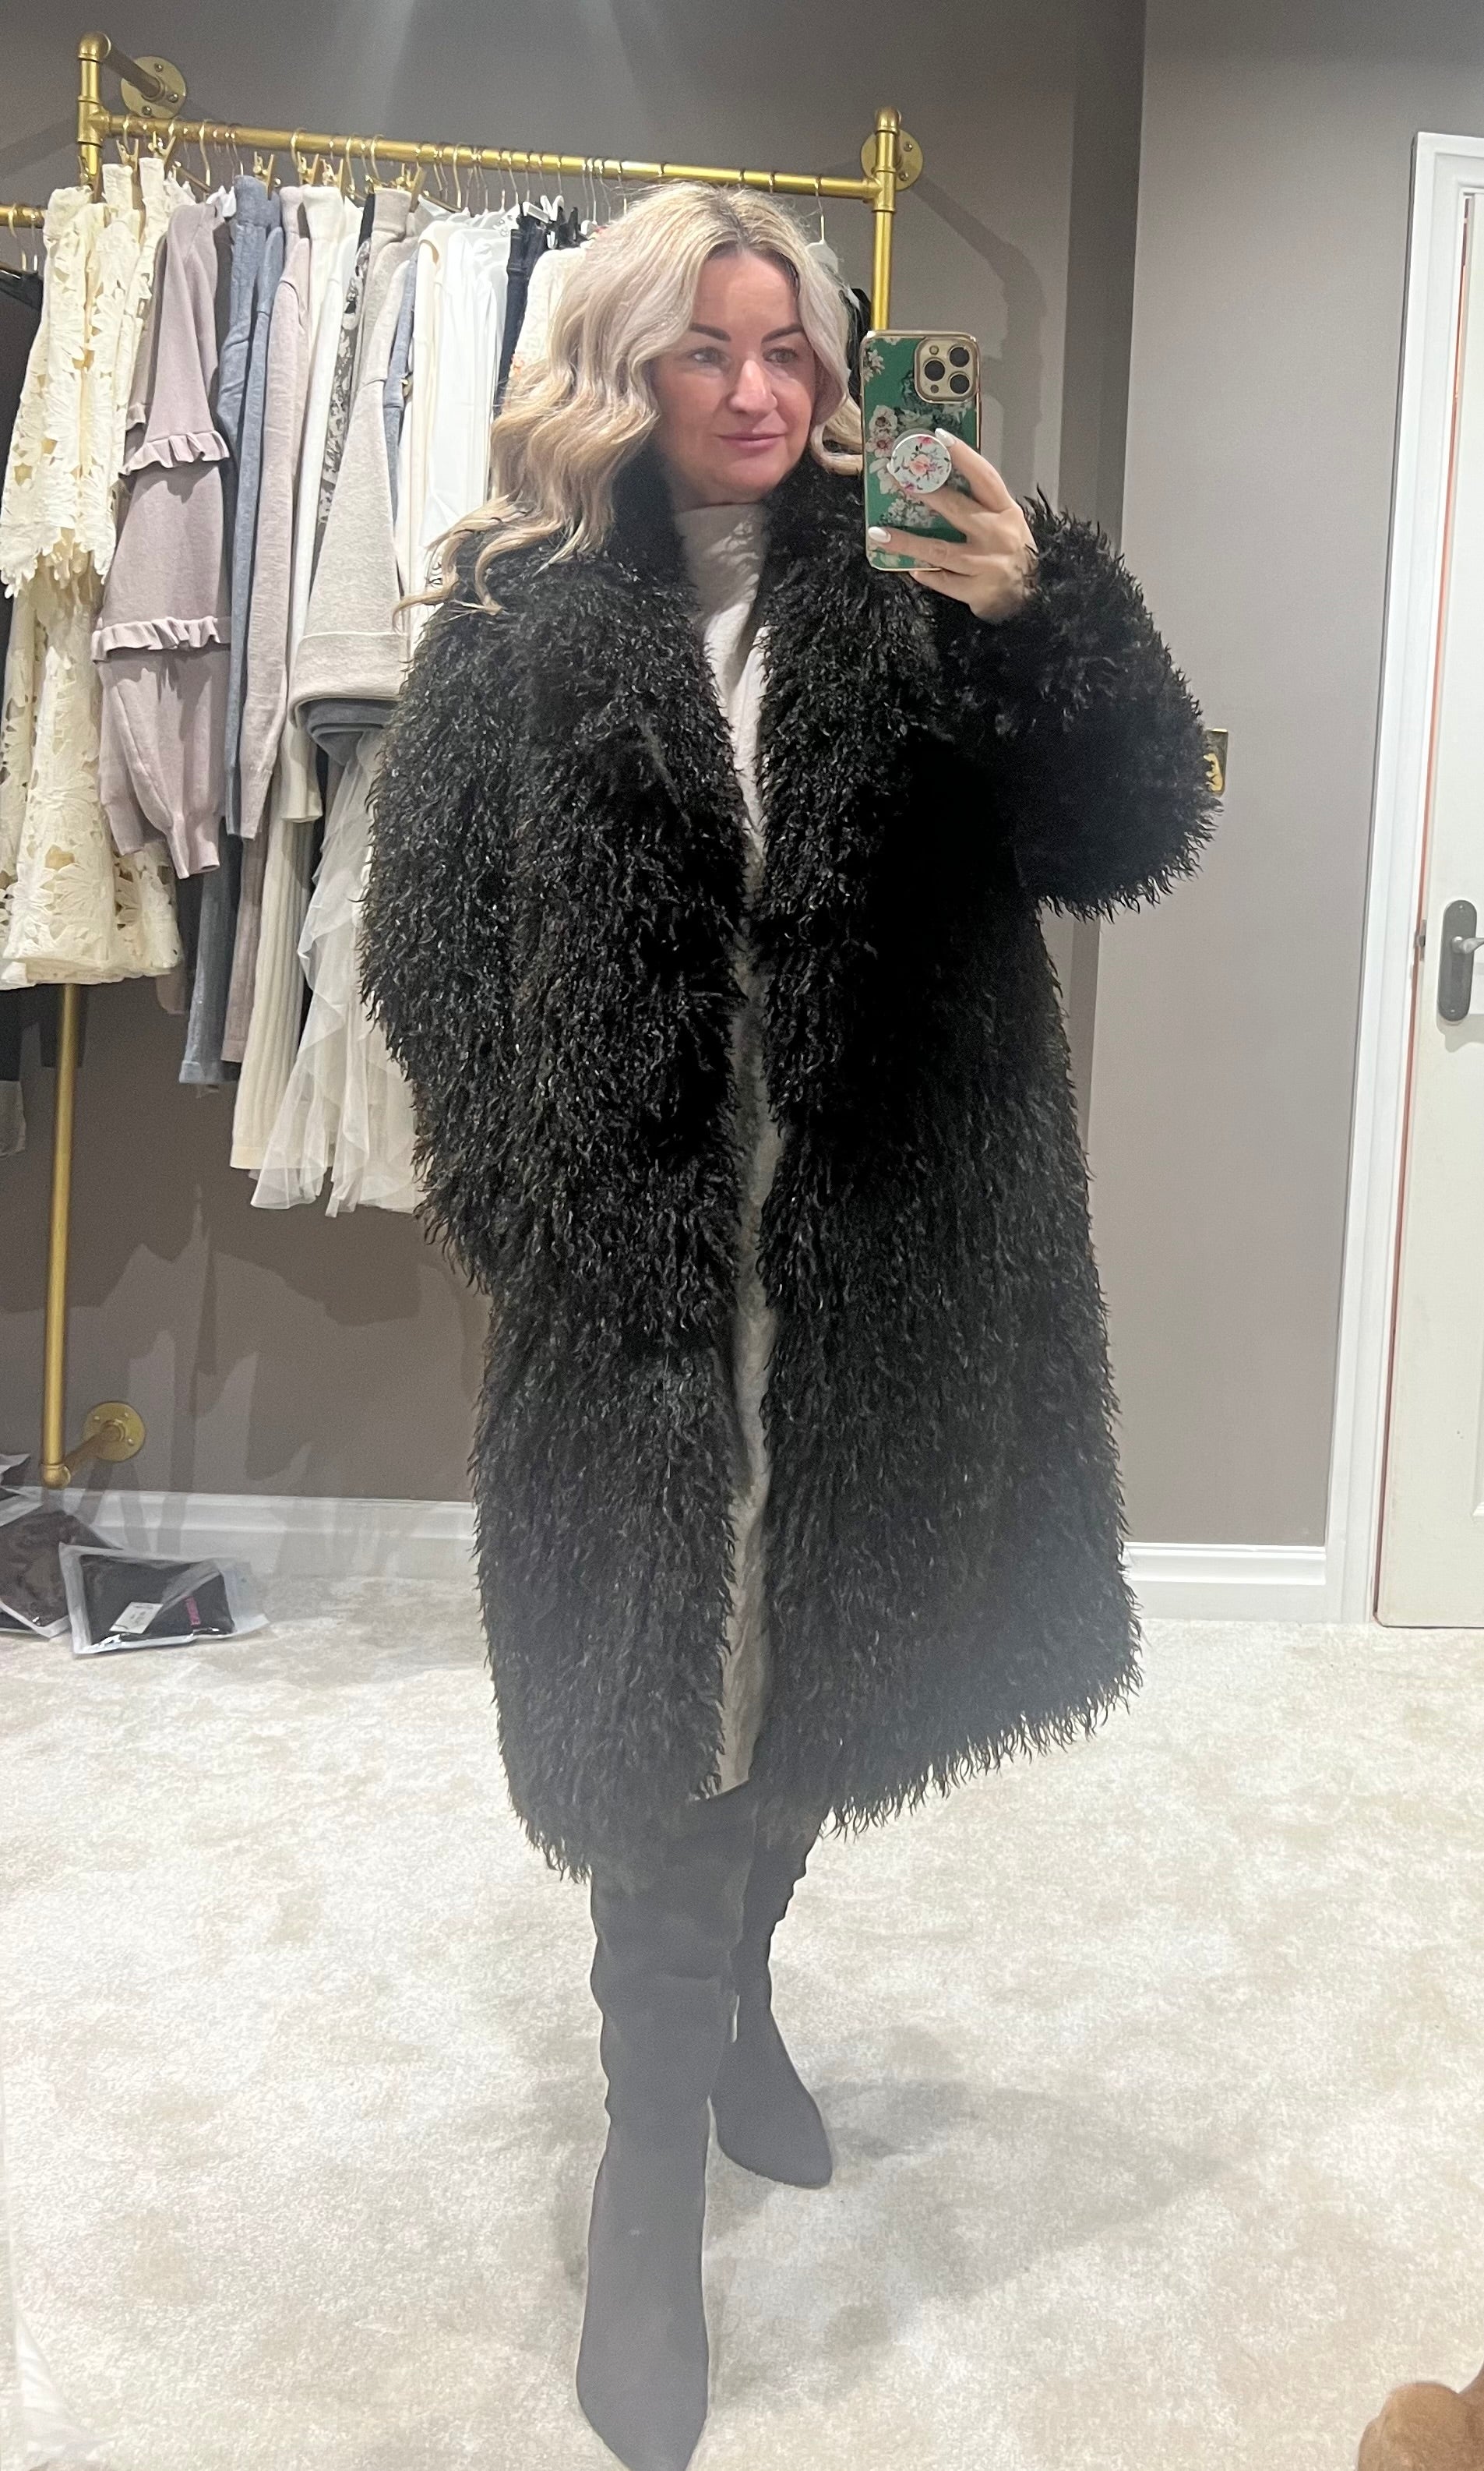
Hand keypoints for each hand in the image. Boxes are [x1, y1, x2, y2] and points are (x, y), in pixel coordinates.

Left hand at [867, 431, 1037, 620]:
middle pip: (957, 509)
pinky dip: (926, 574)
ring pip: (940, 550)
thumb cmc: (1015, 555)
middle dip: (926, 493)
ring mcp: (986, 565)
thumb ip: (983, 506)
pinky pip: (943, 580)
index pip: (985, 477)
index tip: (940, 437)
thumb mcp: (1008, 524)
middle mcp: (998, 534)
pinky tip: (909, 568)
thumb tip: (942, 481)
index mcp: (1007, 512)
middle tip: (899, 479)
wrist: (1035, 597)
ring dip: (907, 541)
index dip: (963, 456)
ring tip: (879, 534)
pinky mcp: (977, 591)